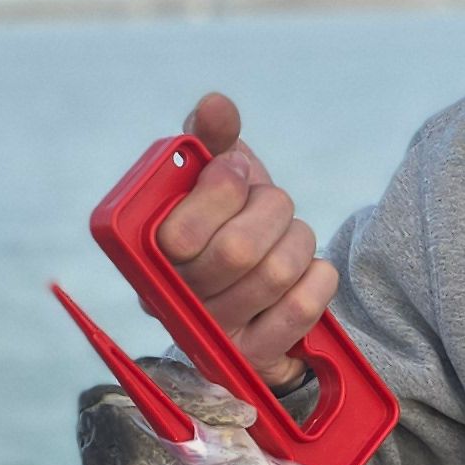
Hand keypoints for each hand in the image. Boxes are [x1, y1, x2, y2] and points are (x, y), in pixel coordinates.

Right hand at [155, 92, 339, 383]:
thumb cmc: (230, 220)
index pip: (179, 233)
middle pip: (237, 252)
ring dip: (297, 239)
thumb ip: (212, 138)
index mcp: (145, 254)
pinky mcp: (256, 359)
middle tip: (269, 203)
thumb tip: (215, 105)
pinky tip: (306, 269)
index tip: (238, 173)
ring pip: (278, 273)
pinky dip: (318, 274)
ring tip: (286, 236)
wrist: (262, 288)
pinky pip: (305, 306)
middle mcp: (171, 304)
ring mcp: (213, 337)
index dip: (221, 191)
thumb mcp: (218, 174)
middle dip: (269, 211)